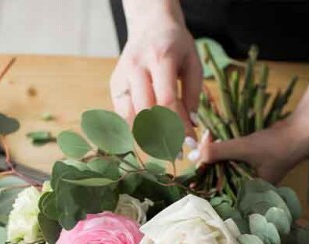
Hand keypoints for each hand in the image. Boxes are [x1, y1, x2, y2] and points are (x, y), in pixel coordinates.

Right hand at [110, 8, 201, 136]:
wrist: (150, 25)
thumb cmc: (176, 47)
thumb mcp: (193, 63)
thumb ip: (193, 94)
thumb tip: (190, 126)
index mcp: (160, 57)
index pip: (166, 100)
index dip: (177, 125)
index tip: (189, 142)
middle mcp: (136, 67)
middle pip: (146, 111)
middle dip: (162, 136)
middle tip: (176, 152)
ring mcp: (122, 76)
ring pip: (131, 116)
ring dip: (148, 137)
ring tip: (163, 148)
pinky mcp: (114, 85)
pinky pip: (123, 115)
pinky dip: (136, 129)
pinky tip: (149, 137)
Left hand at [200, 119, 308, 183]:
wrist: (301, 130)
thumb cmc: (276, 145)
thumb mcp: (245, 148)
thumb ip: (220, 151)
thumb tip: (196, 156)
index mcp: (249, 192)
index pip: (222, 194)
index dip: (205, 187)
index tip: (191, 182)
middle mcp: (249, 186)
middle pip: (222, 181)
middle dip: (208, 169)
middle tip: (194, 159)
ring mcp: (251, 174)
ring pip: (226, 169)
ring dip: (215, 159)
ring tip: (202, 150)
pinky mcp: (252, 162)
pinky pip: (233, 160)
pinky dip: (224, 153)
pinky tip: (213, 143)